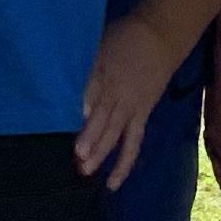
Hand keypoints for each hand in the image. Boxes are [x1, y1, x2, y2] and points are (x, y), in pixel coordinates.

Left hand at [76, 16, 183, 189]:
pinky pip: (133, 144)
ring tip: (86, 170)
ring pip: (116, 133)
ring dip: (101, 152)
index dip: (84, 104)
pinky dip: (124, 163)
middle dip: (91, 136)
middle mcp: (118, 92)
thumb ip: (84, 68)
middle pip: (104, 117)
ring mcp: (131, 107)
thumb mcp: (99, 44)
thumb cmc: (122, 38)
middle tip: (77, 155)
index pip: (92, 90)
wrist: (159, 38)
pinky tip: (113, 182)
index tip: (73, 118)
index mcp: (105, 70)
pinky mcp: (141, 116)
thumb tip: (61, 88)